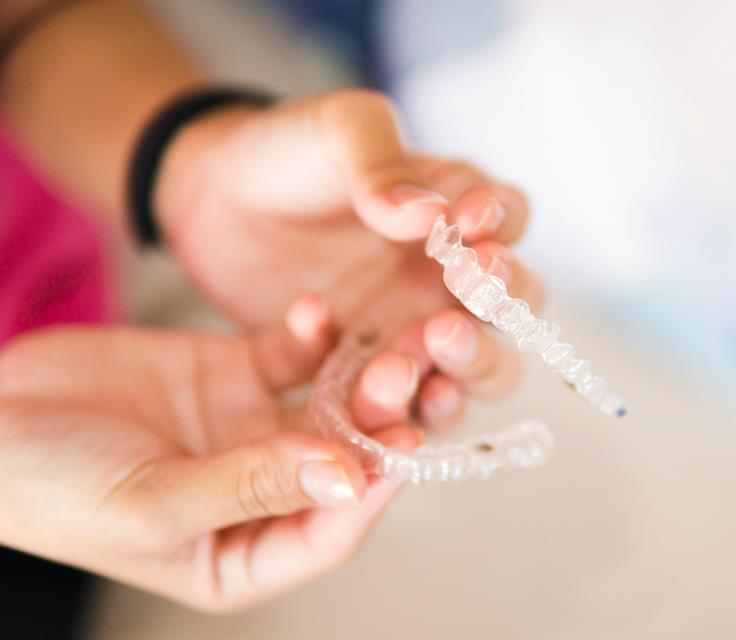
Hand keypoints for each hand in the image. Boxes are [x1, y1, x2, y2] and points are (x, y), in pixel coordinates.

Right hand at [0, 297, 419, 610]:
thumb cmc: (46, 486)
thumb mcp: (149, 502)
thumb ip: (249, 488)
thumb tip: (345, 480)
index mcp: (241, 554)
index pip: (329, 532)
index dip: (370, 495)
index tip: (402, 449)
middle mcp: (263, 493)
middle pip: (344, 462)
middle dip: (379, 424)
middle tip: (410, 380)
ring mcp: (254, 430)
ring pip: (331, 404)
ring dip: (364, 375)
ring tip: (392, 342)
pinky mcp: (238, 374)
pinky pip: (294, 355)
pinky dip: (312, 335)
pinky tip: (316, 313)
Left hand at [154, 90, 543, 429]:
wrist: (214, 202)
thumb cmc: (289, 152)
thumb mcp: (337, 133)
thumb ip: (382, 165)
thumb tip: (428, 214)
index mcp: (456, 206)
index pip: (509, 216)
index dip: (502, 223)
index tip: (468, 222)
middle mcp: (451, 275)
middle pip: (514, 306)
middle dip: (499, 309)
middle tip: (459, 298)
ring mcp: (418, 328)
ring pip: (479, 369)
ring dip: (466, 369)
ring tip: (424, 353)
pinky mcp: (374, 372)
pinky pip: (408, 404)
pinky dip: (400, 404)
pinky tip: (362, 384)